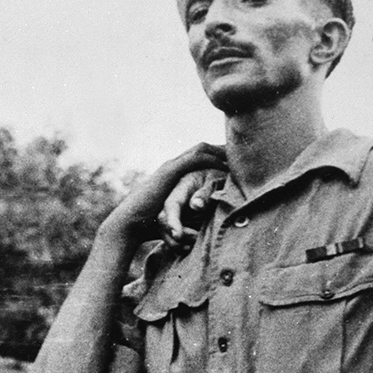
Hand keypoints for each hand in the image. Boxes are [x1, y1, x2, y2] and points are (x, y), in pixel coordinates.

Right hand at [102, 143, 226, 246]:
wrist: (131, 222)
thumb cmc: (151, 224)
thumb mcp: (176, 214)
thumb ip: (189, 212)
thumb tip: (205, 221)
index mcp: (175, 174)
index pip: (200, 158)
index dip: (218, 156)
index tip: (236, 159)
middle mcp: (173, 166)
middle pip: (203, 149)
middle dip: (222, 148)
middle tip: (242, 148)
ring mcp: (171, 167)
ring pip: (201, 150)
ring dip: (220, 149)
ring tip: (238, 150)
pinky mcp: (170, 171)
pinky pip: (195, 158)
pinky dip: (211, 157)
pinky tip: (224, 160)